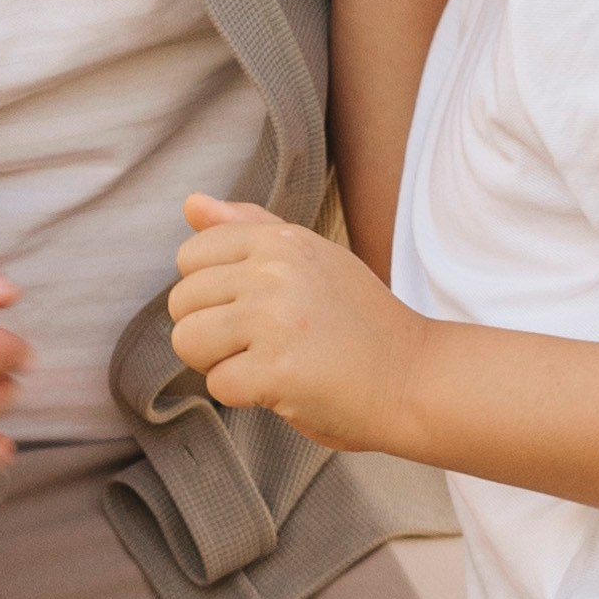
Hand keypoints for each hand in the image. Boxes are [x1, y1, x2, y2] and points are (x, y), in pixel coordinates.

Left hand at [168, 195, 426, 448]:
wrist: (416, 377)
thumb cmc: (359, 323)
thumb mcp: (311, 258)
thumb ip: (248, 228)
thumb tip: (190, 202)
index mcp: (280, 239)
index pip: (191, 256)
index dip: (213, 293)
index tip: (256, 308)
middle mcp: (274, 270)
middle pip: (182, 302)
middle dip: (212, 331)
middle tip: (267, 342)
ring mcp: (275, 319)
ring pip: (188, 342)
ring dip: (220, 363)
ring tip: (268, 362)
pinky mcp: (278, 369)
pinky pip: (217, 384)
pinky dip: (245, 396)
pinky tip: (285, 386)